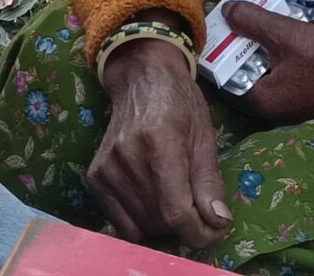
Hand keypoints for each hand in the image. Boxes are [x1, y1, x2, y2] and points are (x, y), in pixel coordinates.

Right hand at [91, 39, 230, 247]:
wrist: (141, 80)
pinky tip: (153, 201)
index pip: (176, 212)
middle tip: (198, 209)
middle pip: (160, 223)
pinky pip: (120, 223)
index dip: (200, 233)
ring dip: (164, 226)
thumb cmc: (179, 104)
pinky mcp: (95, 178)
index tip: (215, 229)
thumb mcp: (205, 137)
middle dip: (186, 226)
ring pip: (141, 229)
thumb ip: (210, 183)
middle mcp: (126, 158)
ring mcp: (106, 170)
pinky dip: (141, 222)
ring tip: (175, 200)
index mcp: (159, 143)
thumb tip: (218, 223)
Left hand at [222, 4, 313, 122]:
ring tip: (265, 27)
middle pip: (251, 75)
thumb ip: (251, 21)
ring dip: (267, 53)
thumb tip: (225, 11)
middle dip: (247, 50)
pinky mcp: (313, 98)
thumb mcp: (282, 34)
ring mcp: (296, 106)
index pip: (230, 79)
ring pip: (270, 74)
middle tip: (243, 24)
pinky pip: (288, 76)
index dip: (224, 54)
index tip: (223, 32)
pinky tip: (290, 40)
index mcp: (262, 102)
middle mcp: (276, 111)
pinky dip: (284, 59)